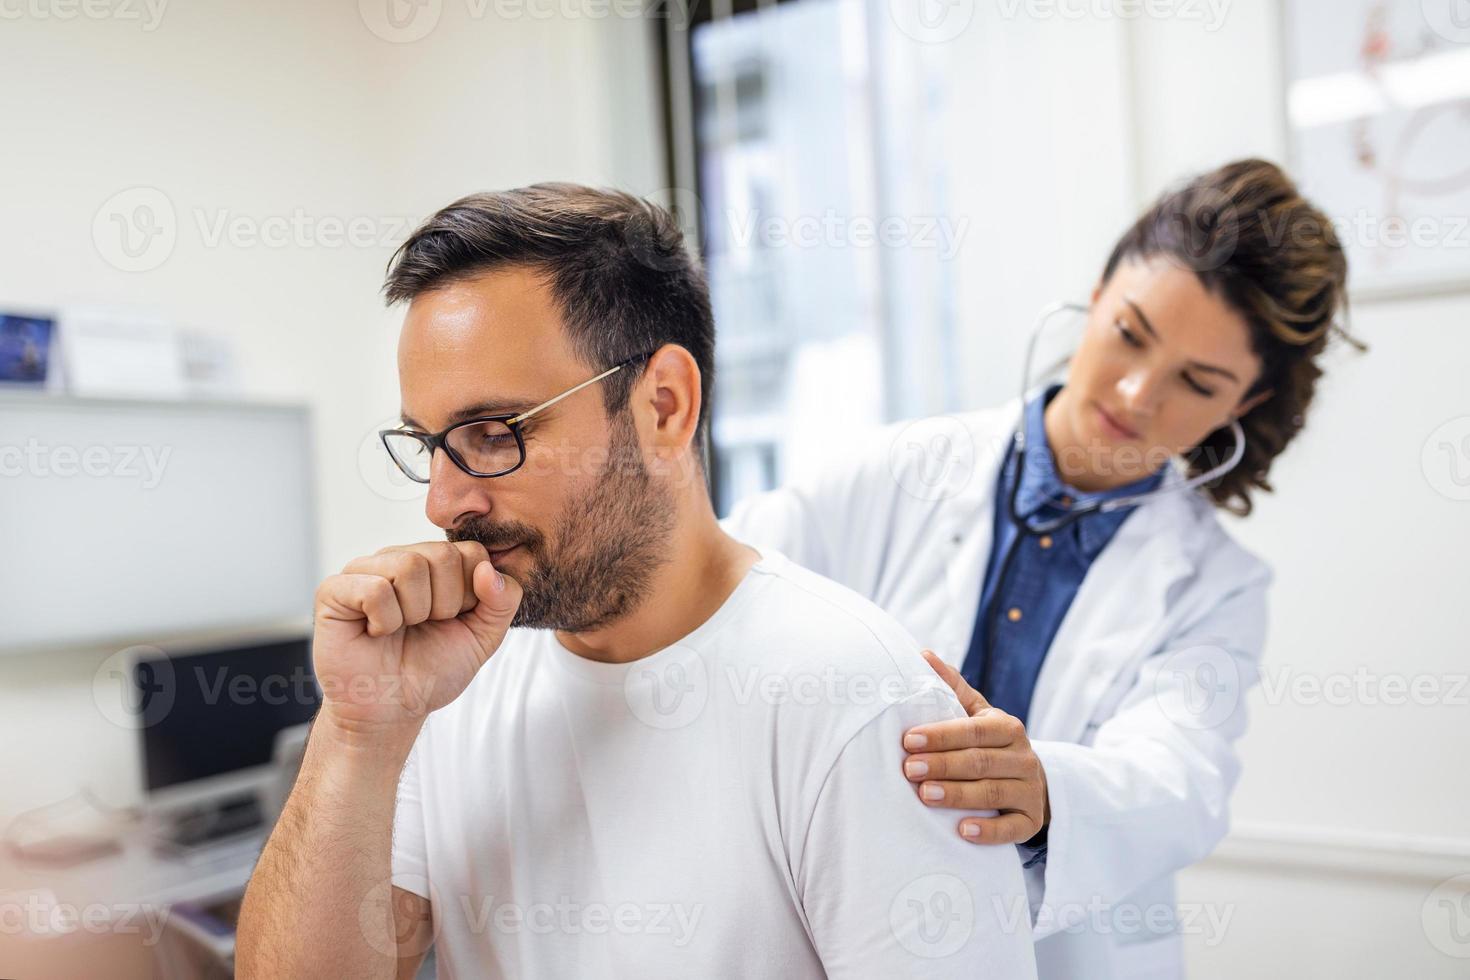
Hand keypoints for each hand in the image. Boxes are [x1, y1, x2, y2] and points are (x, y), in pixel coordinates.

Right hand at [312, 541, 521, 743]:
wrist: (392, 710)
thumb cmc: (432, 670)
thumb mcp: (482, 637)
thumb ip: (503, 601)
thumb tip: (489, 569)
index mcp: (433, 563)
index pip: (472, 552)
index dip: (471, 596)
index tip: (452, 621)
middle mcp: (398, 557)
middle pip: (442, 556)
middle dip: (444, 606)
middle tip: (423, 627)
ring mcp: (364, 570)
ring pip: (409, 566)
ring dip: (414, 613)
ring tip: (399, 630)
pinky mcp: (334, 590)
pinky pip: (375, 589)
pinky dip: (384, 621)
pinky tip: (375, 633)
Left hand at [903, 650, 1049, 844]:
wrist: (1029, 781)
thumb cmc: (989, 743)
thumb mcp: (977, 714)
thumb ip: (952, 687)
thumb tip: (922, 654)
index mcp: (1008, 727)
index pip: (974, 730)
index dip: (942, 735)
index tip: (908, 739)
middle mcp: (1024, 758)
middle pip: (980, 762)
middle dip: (942, 765)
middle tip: (908, 769)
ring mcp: (1030, 791)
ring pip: (992, 794)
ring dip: (957, 795)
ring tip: (925, 795)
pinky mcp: (1030, 822)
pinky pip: (1011, 829)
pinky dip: (987, 831)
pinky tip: (962, 831)